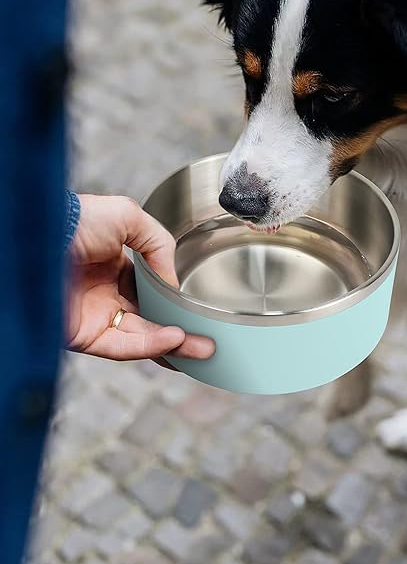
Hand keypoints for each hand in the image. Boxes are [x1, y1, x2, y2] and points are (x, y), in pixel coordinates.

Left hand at [66, 194, 214, 362]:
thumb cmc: (76, 219)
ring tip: (203, 347)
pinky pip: (122, 346)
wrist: (40, 235)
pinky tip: (174, 339)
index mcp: (112, 266)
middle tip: (209, 340)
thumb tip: (173, 280)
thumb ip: (159, 244)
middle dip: (182, 332)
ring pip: (142, 337)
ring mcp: (94, 316)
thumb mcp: (129, 216)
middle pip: (150, 319)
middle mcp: (103, 294)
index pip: (150, 290)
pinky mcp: (83, 335)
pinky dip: (150, 345)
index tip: (198, 309)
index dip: (174, 302)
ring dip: (174, 344)